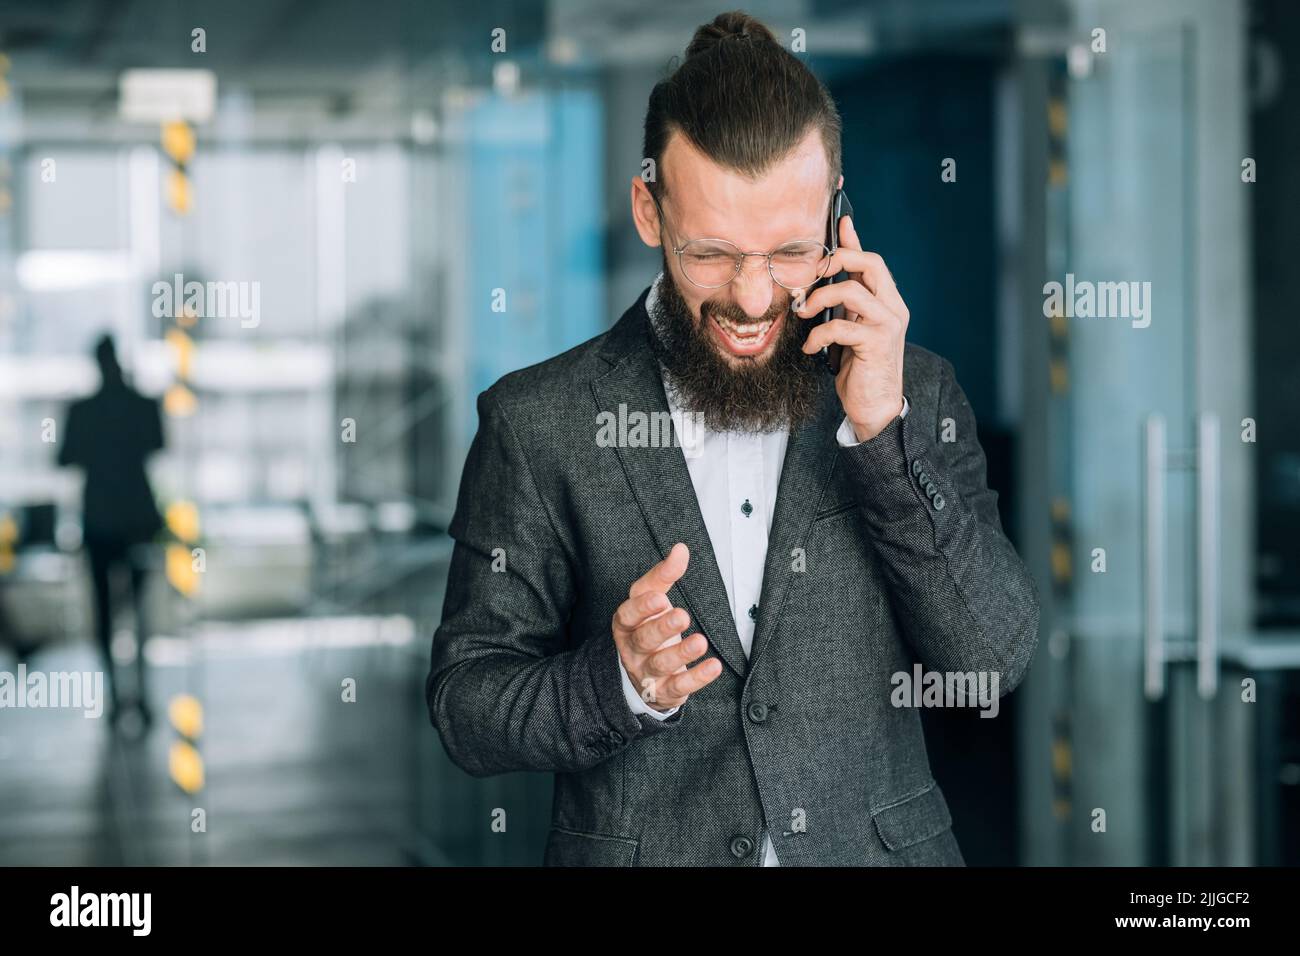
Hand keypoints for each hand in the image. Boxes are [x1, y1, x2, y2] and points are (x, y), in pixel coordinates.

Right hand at [612, 543, 721, 711]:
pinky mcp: (663, 691)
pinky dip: (696, 677)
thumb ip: (663, 576)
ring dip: (681, 653)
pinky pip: (679, 686)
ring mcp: (646, 672)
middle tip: (683, 616)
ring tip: (700, 642)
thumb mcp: (651, 601)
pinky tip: (713, 666)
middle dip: (662, 628)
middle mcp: (632, 648)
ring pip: (660, 664)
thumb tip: (680, 548)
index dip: (642, 607)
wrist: (640, 677)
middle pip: (644, 639)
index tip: (661, 598)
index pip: (628, 614)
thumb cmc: (647, 629)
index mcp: (626, 624)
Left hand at [794, 215, 908, 440]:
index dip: (854, 240)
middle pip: (870, 263)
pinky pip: (841, 326)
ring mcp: (887, 324)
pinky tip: (810, 347)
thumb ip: (843, 306)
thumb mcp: (849, 329)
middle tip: (811, 274)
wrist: (874, 406)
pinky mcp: (877, 343)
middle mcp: (892, 307)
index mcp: (886, 301)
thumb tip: (822, 282)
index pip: (871, 260)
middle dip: (837, 260)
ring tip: (804, 314)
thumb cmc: (859, 368)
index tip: (839, 221)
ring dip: (820, 299)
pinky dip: (818, 335)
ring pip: (852, 290)